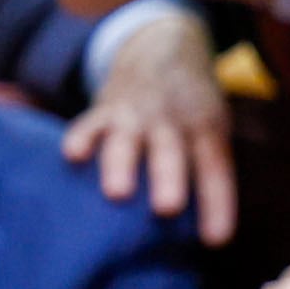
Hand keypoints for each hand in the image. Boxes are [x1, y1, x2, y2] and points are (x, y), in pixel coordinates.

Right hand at [62, 10, 236, 245]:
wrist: (163, 48)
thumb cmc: (191, 110)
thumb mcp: (212, 129)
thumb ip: (207, 170)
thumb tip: (209, 237)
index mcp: (205, 130)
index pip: (215, 169)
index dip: (217, 204)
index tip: (215, 239)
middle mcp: (172, 122)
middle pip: (172, 154)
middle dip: (169, 180)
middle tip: (166, 208)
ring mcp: (136, 114)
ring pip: (128, 141)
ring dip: (121, 166)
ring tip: (117, 193)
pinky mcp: (104, 109)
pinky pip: (89, 123)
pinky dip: (80, 137)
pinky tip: (72, 155)